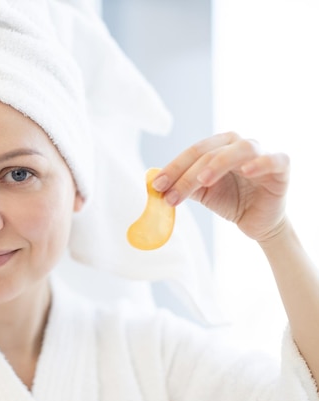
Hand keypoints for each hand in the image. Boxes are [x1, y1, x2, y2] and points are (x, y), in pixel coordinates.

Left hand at [152, 132, 289, 242]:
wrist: (256, 221)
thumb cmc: (229, 200)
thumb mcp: (201, 193)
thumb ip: (181, 184)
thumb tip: (154, 182)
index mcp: (218, 146)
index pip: (192, 152)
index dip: (173, 168)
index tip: (157, 186)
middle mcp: (238, 144)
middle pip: (210, 152)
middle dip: (187, 174)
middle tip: (171, 194)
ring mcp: (261, 153)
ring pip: (239, 150)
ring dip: (218, 164)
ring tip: (203, 181)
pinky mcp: (281, 167)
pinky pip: (274, 159)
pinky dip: (260, 162)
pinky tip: (247, 171)